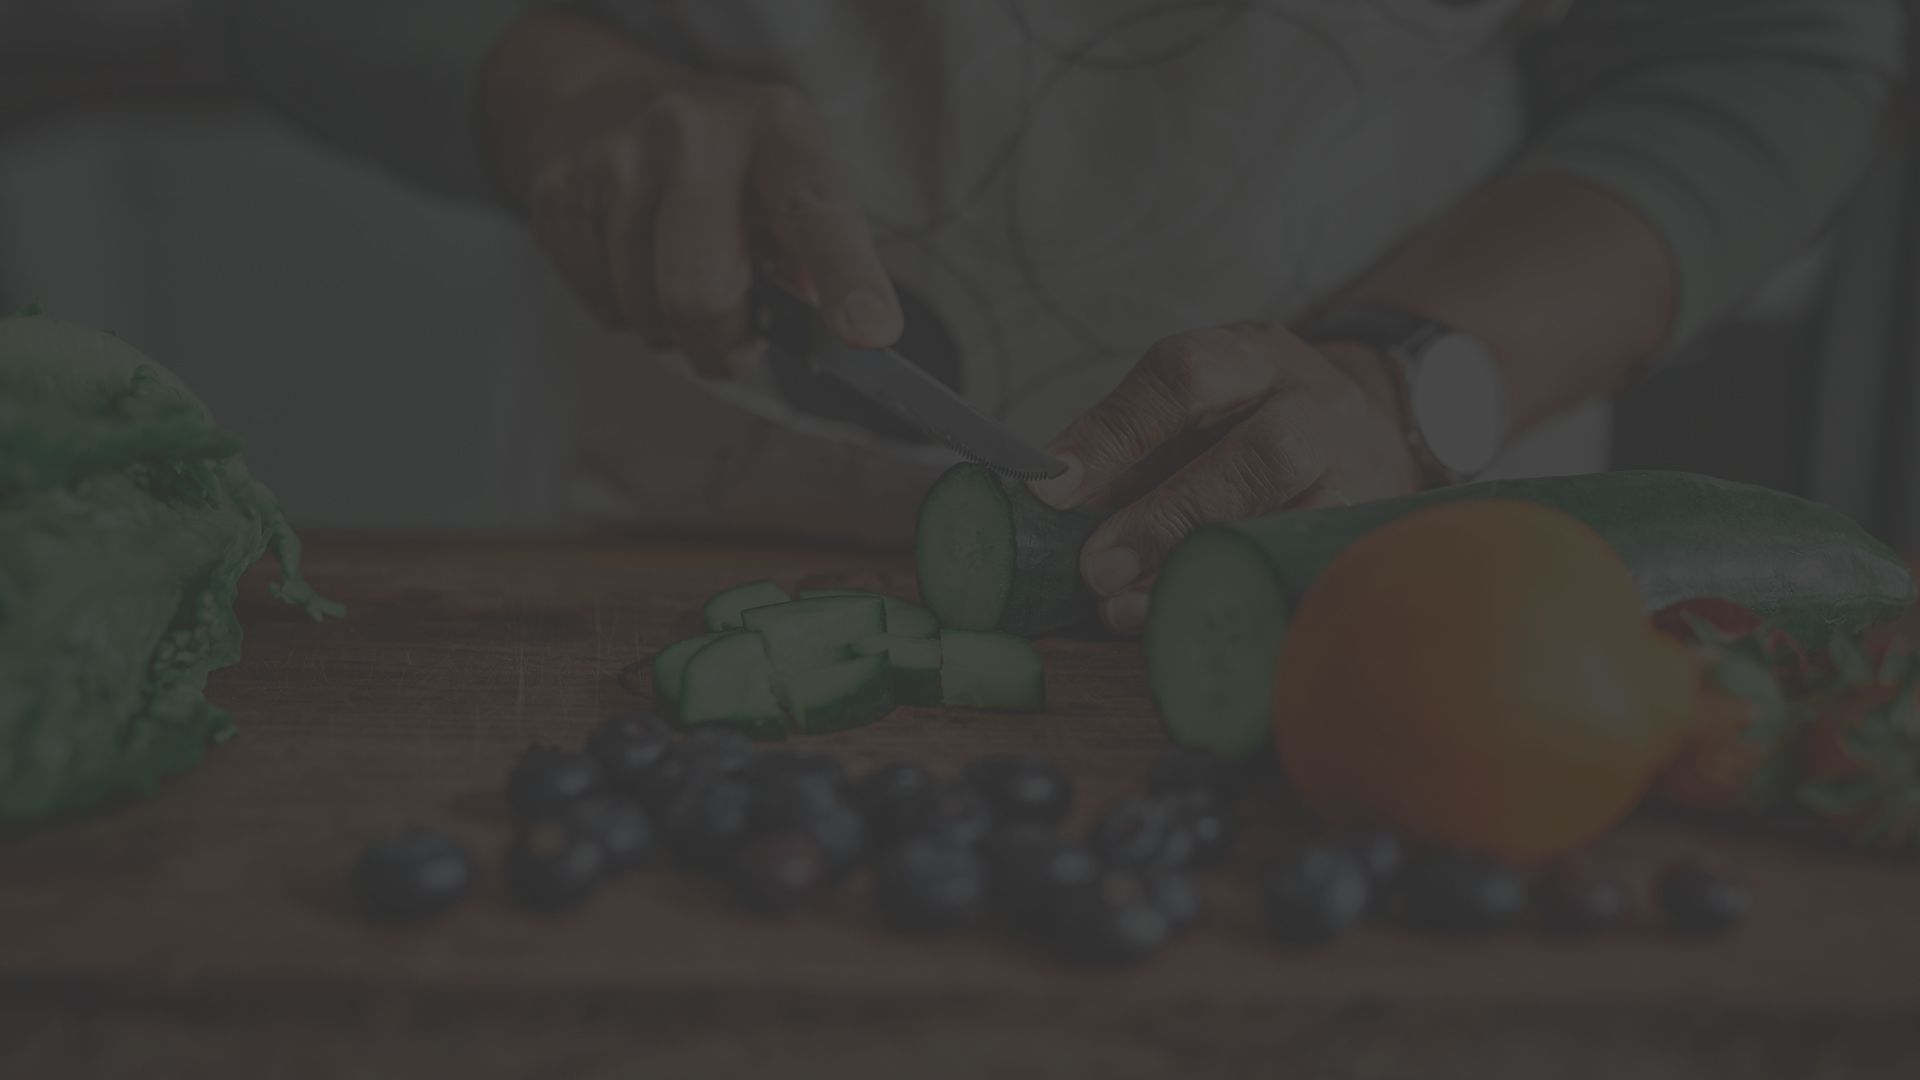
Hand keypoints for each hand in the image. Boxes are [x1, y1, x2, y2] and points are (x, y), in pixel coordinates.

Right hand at [482, 14, 900, 375]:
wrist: (602, 102)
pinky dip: (628, 310)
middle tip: (736, 343)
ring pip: (649, 315)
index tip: (868, 331)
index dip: (846, 277)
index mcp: (775, 127)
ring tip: (680, 276)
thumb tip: (831, 328)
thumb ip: (817, 252)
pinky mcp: (557, 196)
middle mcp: (690, 131)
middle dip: (723, 345)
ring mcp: (614, 160)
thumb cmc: (723, 163)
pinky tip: (636, 263)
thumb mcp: (788, 177)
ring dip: (673, 329)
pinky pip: (604, 308)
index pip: (815, 214)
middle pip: (702, 294)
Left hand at [1029, 324, 1426, 633]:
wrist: (1369, 438)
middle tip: (1097, 567)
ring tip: (1128, 609)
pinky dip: (1236, 603)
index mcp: (1254, 358)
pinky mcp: (1364, 536)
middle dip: (1168, 515)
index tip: (1052, 489)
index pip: (1184, 375)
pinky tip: (1187, 627)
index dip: (1114, 433)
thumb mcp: (1193, 418)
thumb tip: (1050, 510)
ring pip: (1290, 519)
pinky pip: (1301, 576)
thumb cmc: (1248, 431)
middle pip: (1258, 453)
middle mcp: (1316, 405)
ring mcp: (1356, 473)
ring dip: (1199, 569)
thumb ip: (1126, 458)